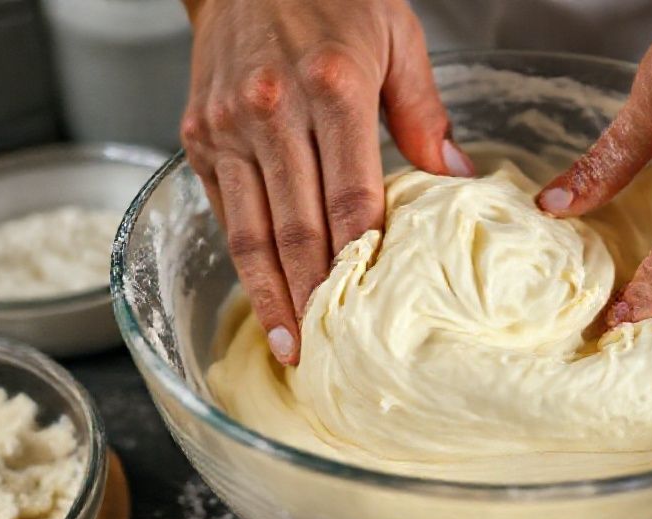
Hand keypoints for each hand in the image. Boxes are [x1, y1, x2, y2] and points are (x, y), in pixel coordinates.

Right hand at [181, 0, 473, 363]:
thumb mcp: (397, 36)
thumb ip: (424, 112)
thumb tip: (453, 176)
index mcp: (332, 88)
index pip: (351, 198)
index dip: (360, 260)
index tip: (370, 308)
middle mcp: (272, 111)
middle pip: (295, 228)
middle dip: (313, 297)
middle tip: (326, 350)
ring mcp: (227, 125)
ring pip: (249, 231)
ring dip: (269, 294)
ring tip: (288, 343)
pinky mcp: (198, 133)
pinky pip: (223, 206)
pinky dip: (242, 254)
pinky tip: (260, 290)